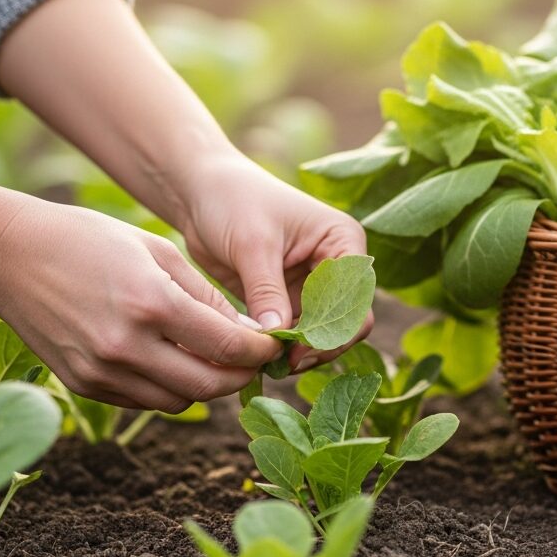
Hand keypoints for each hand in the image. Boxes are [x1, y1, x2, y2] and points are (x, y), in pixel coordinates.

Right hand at [0, 199, 280, 410]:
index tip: (272, 344)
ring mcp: (103, 371)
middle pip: (209, 386)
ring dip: (204, 385)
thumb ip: (205, 295)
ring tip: (213, 359)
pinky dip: (167, 387)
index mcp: (152, 303)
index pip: (228, 346)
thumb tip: (249, 331)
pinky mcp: (85, 386)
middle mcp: (128, 345)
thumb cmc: (88, 241)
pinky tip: (171, 359)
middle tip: (252, 361)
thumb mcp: (157, 250)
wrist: (9, 257)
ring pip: (179, 401)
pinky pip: (145, 400)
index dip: (259, 350)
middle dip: (240, 377)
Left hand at [181, 159, 372, 371]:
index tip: (298, 347)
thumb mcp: (253, 245)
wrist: (200, 192)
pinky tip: (261, 356)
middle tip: (284, 363)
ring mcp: (311, 284)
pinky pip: (294, 333)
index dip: (334, 328)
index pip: (356, 297)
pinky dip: (282, 346)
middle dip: (319, 344)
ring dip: (299, 350)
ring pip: (320, 332)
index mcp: (342, 241)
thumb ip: (267, 292)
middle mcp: (335, 265)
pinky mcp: (286, 299)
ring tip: (269, 363)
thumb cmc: (233, 201)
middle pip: (345, 321)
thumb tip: (276, 338)